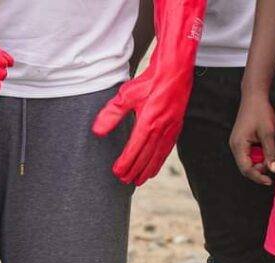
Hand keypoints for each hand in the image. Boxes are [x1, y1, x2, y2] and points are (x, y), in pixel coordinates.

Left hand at [92, 0, 205, 185]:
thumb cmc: (149, 80)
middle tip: (125, 182)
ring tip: (139, 181)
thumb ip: (111, 114)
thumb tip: (97, 132)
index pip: (134, 149)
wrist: (176, 68)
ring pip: (159, 155)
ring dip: (148, 169)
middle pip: (147, 156)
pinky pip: (168, 148)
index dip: (125, 163)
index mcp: (148, 122)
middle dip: (135, 171)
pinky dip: (160, 160)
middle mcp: (162, 128)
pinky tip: (154, 166)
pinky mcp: (177, 125)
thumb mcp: (126, 95)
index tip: (116, 172)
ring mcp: (172, 128)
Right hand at [230, 92, 274, 185]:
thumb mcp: (268, 133)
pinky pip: (249, 153)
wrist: (254, 97)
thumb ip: (270, 152)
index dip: (258, 177)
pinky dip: (259, 155)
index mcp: (238, 146)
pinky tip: (267, 150)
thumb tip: (274, 170)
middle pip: (246, 166)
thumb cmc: (261, 113)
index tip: (270, 181)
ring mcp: (237, 144)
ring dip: (260, 162)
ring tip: (272, 157)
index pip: (246, 169)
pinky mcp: (241, 140)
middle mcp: (235, 147)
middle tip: (273, 165)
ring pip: (248, 160)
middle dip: (259, 169)